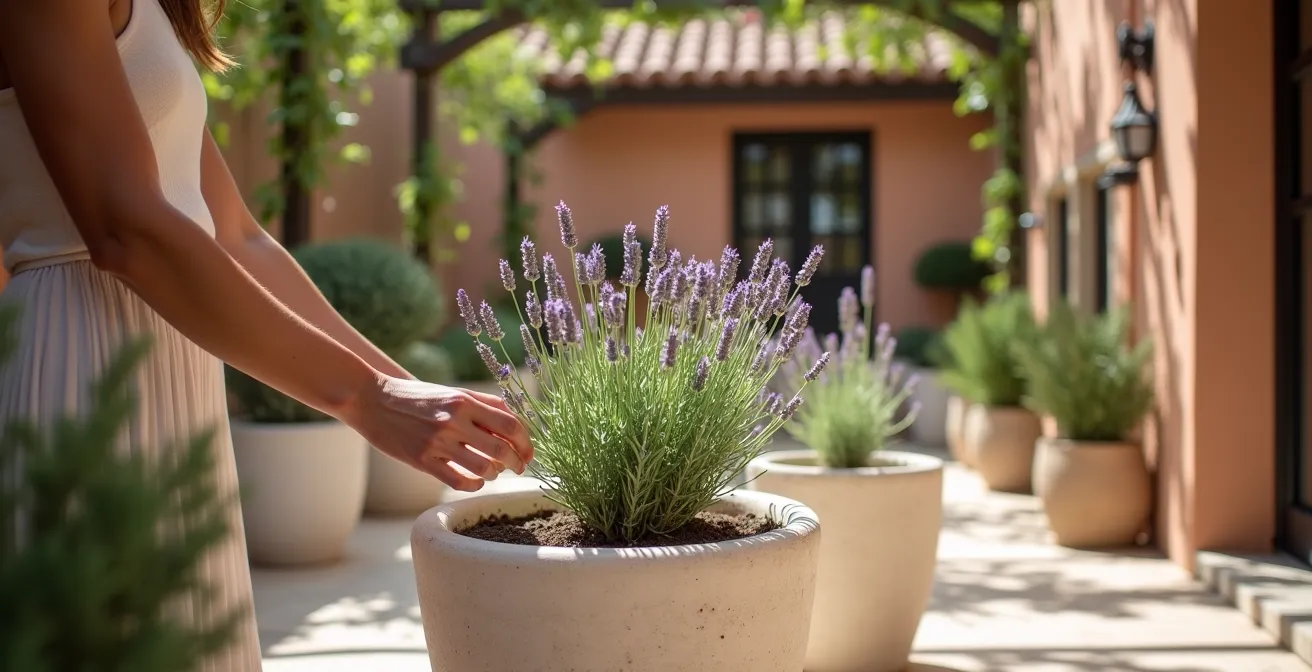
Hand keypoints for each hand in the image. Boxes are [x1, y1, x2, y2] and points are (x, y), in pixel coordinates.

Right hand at [348, 376, 533, 491]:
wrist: (371, 399)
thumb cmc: (415, 395)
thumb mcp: (451, 391)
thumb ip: (483, 403)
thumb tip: (513, 418)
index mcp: (465, 401)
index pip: (510, 424)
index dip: (526, 442)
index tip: (528, 452)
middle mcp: (454, 420)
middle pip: (502, 449)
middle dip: (517, 462)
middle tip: (518, 467)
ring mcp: (437, 441)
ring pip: (483, 468)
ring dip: (495, 474)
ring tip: (493, 472)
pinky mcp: (422, 460)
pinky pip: (458, 481)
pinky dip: (474, 484)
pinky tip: (475, 481)